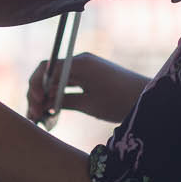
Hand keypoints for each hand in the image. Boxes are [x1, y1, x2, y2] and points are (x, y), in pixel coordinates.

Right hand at [26, 53, 148, 122]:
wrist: (146, 99)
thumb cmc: (121, 101)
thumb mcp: (90, 104)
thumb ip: (65, 100)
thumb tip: (43, 102)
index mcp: (80, 63)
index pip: (47, 67)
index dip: (35, 84)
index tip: (36, 102)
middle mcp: (79, 63)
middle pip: (47, 75)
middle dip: (37, 94)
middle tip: (34, 115)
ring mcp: (83, 71)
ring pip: (54, 83)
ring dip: (44, 99)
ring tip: (38, 118)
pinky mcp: (88, 80)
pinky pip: (65, 87)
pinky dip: (56, 99)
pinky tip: (49, 114)